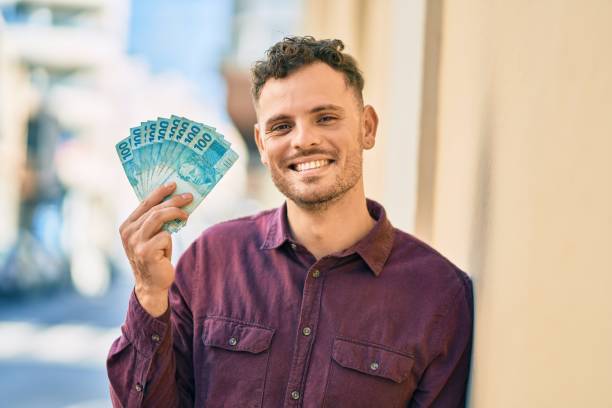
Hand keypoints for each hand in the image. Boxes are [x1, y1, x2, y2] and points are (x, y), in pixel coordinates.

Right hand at [119, 182, 192, 315]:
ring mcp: (135, 242)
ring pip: (158, 218)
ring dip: (175, 213)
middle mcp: (128, 232)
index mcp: (127, 225)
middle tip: (189, 197)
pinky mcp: (145, 252)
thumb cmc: (156, 257)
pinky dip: (170, 239)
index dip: (160, 192)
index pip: (145, 203)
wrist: (152, 285)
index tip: (174, 184)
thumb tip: (177, 200)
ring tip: (186, 215)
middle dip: (173, 201)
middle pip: (154, 209)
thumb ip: (157, 221)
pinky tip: (168, 249)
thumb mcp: (153, 236)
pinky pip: (164, 236)